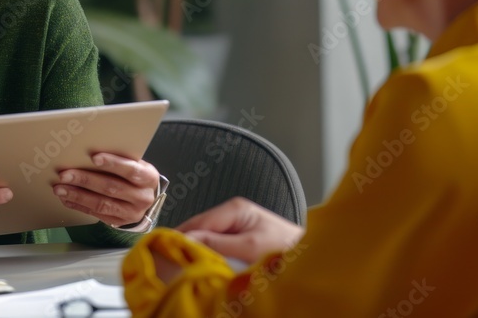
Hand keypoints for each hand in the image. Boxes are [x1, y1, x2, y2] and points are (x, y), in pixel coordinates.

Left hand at [52, 153, 160, 227]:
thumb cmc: (136, 176)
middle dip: (85, 180)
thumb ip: (121, 159)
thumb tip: (89, 151)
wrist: (146, 199)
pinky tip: (66, 199)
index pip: (131, 170)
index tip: (94, 158)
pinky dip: (79, 205)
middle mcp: (142, 197)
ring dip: (78, 195)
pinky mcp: (119, 223)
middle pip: (111, 188)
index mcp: (149, 178)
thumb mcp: (136, 165)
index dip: (113, 163)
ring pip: (101, 204)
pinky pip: (96, 214)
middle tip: (64, 175)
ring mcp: (131, 213)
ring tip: (60, 189)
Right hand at [176, 197, 303, 263]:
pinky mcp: (238, 242)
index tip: (166, 253)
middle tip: (178, 265)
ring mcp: (235, 228)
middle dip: (190, 246)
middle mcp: (232, 215)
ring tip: (193, 268)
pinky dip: (212, 260)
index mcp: (234, 208)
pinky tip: (209, 269)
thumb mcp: (249, 247)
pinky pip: (217, 250)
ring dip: (202, 255)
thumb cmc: (286, 247)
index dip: (181, 237)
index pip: (198, 221)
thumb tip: (187, 240)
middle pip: (200, 231)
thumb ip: (217, 243)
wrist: (311, 258)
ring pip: (207, 241)